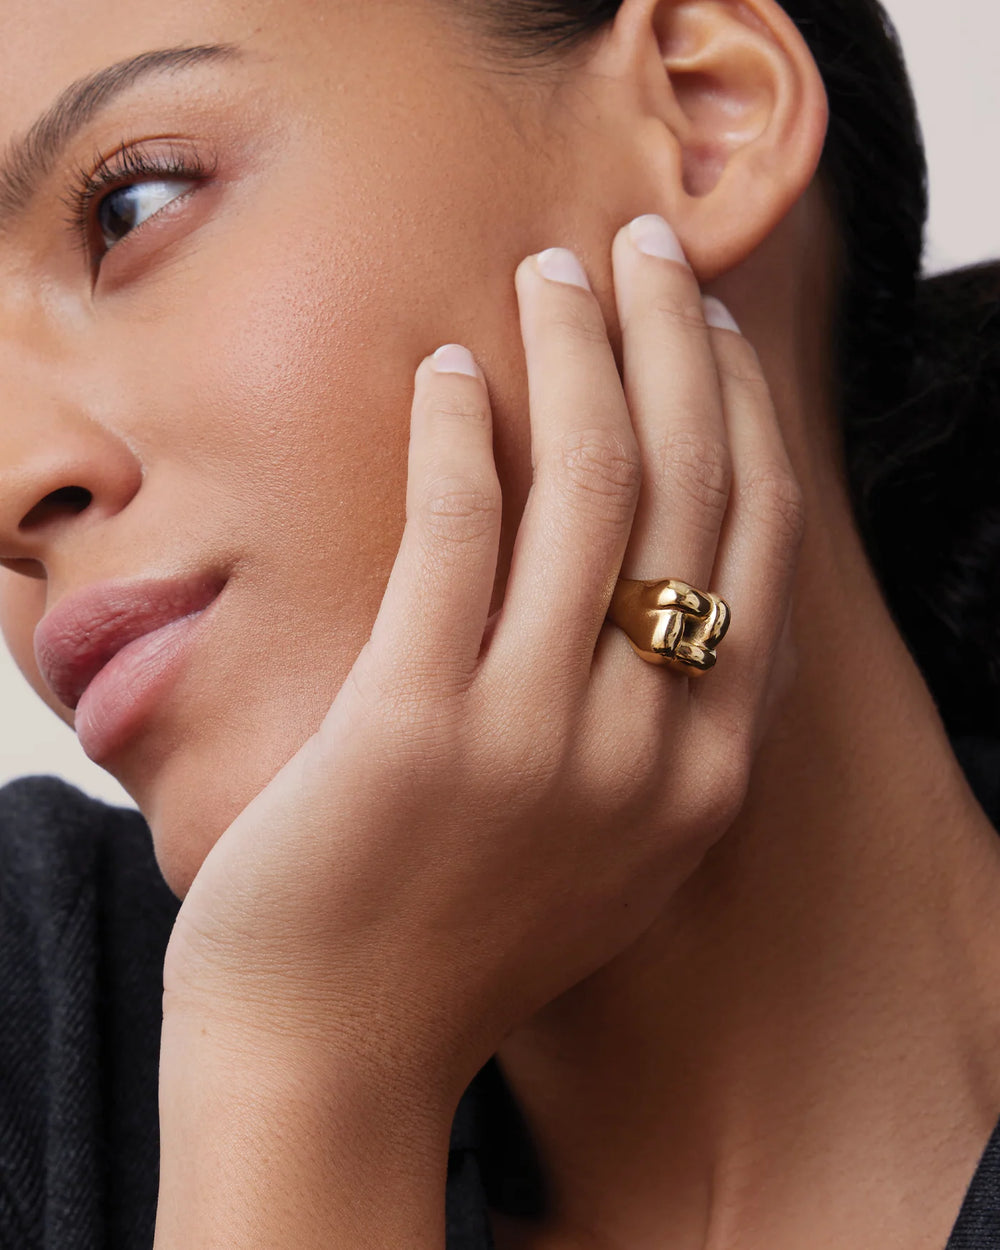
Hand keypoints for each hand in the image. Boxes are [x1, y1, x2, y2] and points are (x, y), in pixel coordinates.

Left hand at [162, 215, 803, 1103]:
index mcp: (708, 770)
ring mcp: (537, 737)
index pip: (758, 545)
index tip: (702, 327)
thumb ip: (658, 723)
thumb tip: (657, 571)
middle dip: (672, 346)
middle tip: (642, 246)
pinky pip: (458, 536)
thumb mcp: (611, 841)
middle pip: (689, 491)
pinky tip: (445, 371)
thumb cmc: (459, 935)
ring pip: (589, 491)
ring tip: (546, 274)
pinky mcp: (418, 725)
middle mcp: (649, 746)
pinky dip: (456, 435)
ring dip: (573, 355)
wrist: (336, 1049)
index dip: (738, 413)